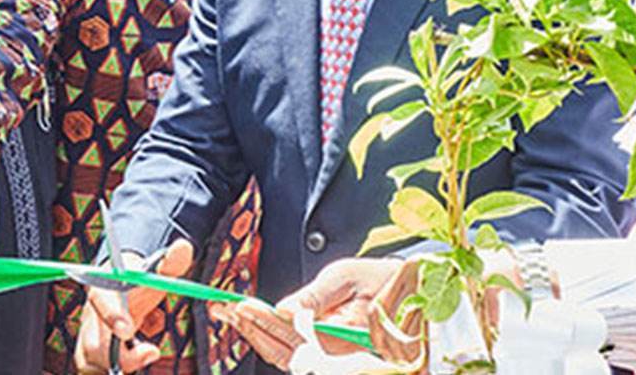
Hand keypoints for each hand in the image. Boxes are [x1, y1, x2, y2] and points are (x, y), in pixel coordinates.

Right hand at [73, 239, 194, 373]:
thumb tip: (183, 247)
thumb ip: (170, 262)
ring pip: (89, 361)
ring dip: (117, 366)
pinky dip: (110, 371)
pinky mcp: (90, 354)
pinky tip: (134, 366)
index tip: (128, 330)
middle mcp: (90, 316)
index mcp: (103, 289)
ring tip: (145, 358)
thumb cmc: (137, 281)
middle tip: (151, 352)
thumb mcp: (155, 271)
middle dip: (119, 355)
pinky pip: (94, 370)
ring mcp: (87, 336)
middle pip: (92, 342)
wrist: (119, 288)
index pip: (100, 300)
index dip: (111, 316)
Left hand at [217, 258, 420, 367]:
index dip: (265, 322)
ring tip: (233, 315)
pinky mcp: (330, 354)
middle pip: (286, 353)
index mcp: (347, 337)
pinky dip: (272, 339)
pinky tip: (254, 323)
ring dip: (258, 336)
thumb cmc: (380, 279)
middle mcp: (339, 355)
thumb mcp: (347, 276)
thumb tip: (283, 309)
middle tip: (225, 311)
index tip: (241, 306)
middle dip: (253, 331)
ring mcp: (335, 359)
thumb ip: (315, 296)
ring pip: (288, 357)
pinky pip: (297, 355)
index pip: (297, 336)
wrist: (409, 289)